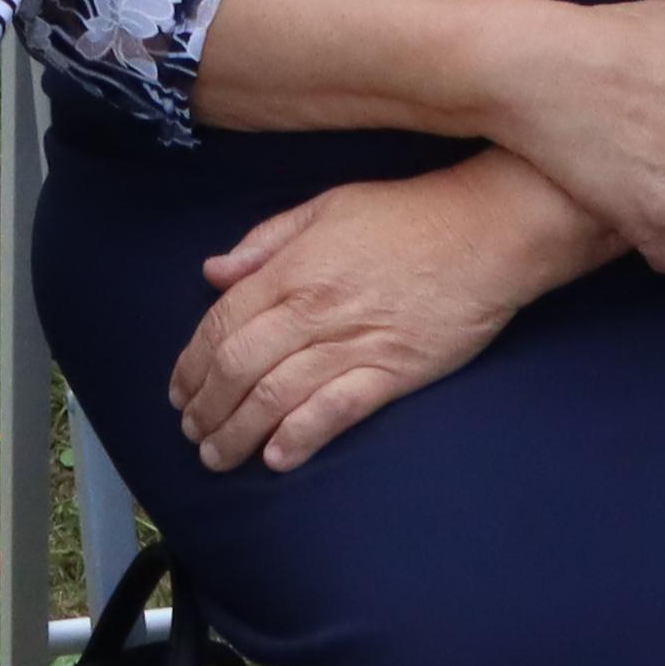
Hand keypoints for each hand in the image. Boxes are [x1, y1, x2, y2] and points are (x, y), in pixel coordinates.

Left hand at [170, 157, 597, 473]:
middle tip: (192, 433)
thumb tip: (213, 273)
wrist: (487, 229)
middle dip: (206, 407)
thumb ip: (265, 241)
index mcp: (293, 267)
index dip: (191, 363)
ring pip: (276, 396)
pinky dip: (302, 437)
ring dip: (239, 432)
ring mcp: (355, 343)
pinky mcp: (394, 372)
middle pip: (239, 367)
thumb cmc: (407, 215)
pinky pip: (336, 411)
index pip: (222, 324)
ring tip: (219, 456)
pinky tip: (278, 458)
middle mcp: (314, 308)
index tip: (178, 391)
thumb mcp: (326, 207)